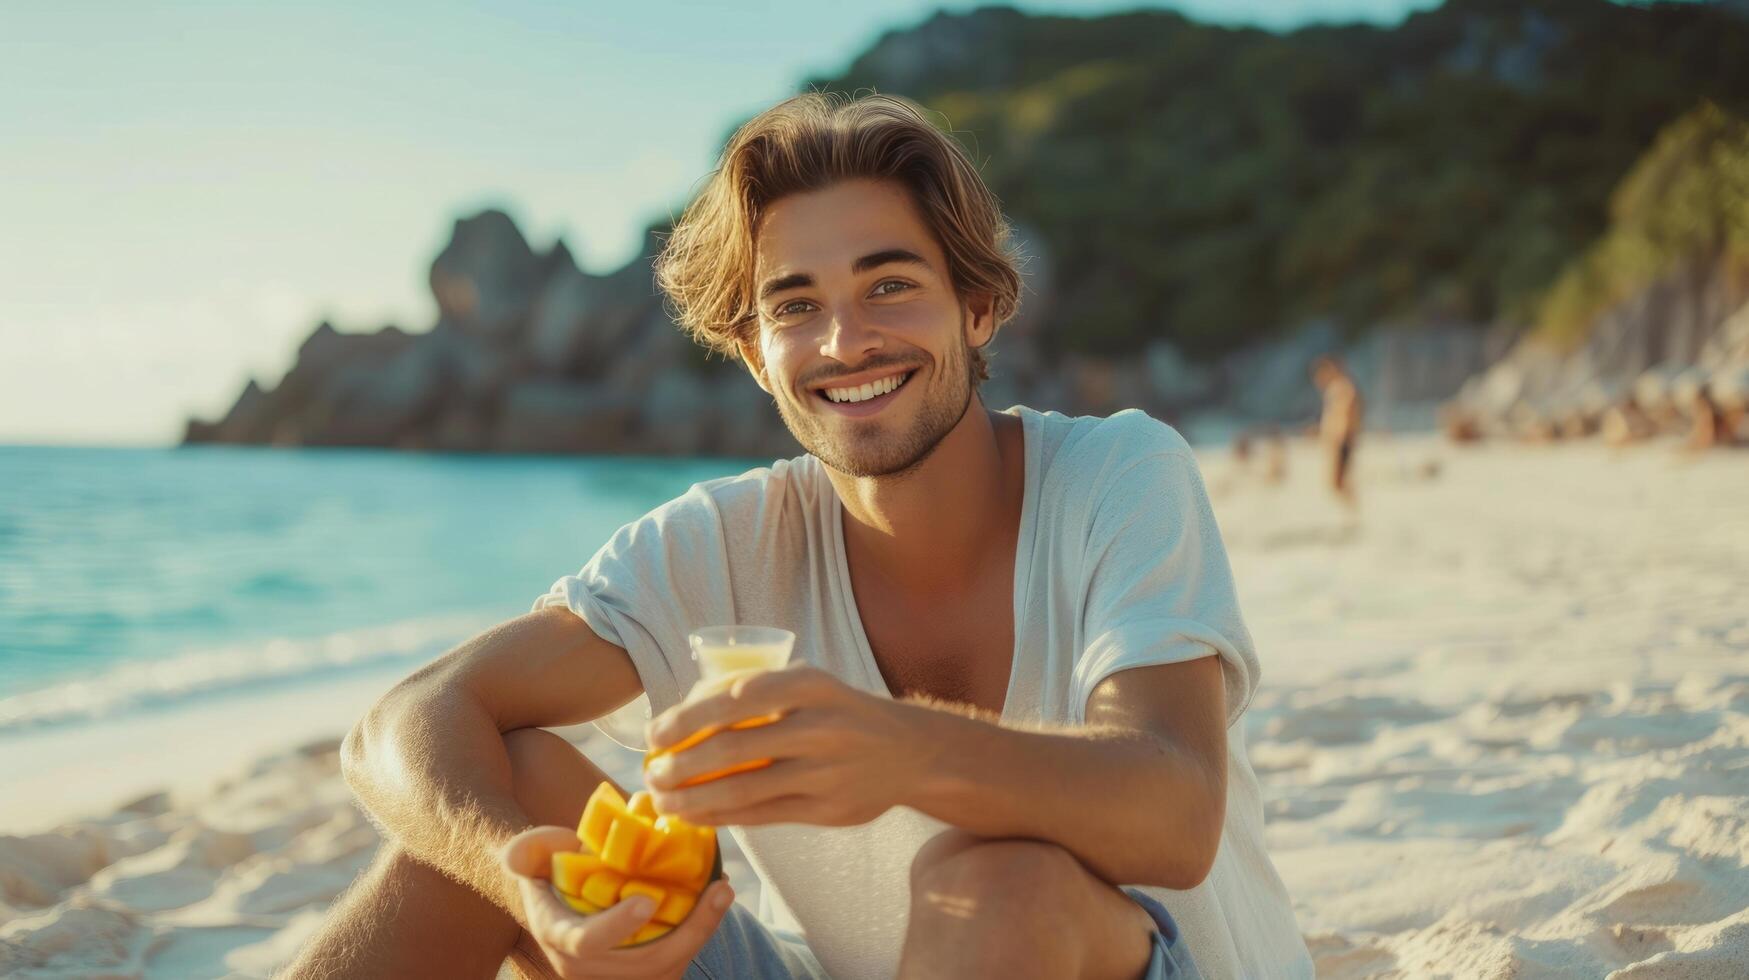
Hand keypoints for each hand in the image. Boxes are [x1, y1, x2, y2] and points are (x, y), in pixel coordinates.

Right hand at [501, 826, 735, 978]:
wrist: (561, 894)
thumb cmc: (551, 866)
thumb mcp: (534, 852)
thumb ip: (526, 850)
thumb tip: (517, 855)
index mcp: (559, 935)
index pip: (586, 943)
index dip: (616, 926)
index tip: (648, 899)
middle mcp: (585, 966)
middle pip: (644, 965)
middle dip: (688, 931)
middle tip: (719, 889)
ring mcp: (616, 975)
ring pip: (666, 970)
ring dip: (700, 934)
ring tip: (722, 892)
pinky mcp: (642, 974)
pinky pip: (675, 965)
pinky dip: (698, 936)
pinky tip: (715, 902)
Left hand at [643, 665, 933, 826]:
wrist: (910, 752)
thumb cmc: (841, 712)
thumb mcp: (812, 683)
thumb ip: (760, 690)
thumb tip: (687, 713)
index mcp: (811, 684)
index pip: (735, 697)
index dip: (686, 718)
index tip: (654, 734)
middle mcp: (820, 725)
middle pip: (732, 746)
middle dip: (680, 763)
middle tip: (651, 772)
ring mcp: (825, 771)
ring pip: (743, 787)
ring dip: (692, 798)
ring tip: (662, 801)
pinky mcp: (826, 809)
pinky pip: (761, 815)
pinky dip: (722, 816)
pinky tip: (695, 816)